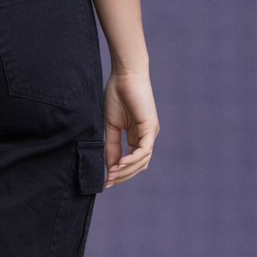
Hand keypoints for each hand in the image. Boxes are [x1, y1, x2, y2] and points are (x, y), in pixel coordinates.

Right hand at [103, 69, 158, 186]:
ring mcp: (150, 133)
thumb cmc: (116, 95)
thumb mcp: (110, 125)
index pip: (132, 161)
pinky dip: (131, 159)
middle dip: (123, 175)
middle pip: (139, 165)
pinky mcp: (150, 127)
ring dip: (126, 170)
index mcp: (137, 136)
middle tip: (108, 181)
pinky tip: (119, 164)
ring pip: (142, 160)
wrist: (124, 75)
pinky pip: (143, 150)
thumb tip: (109, 165)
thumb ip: (111, 145)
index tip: (106, 181)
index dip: (119, 172)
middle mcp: (146, 136)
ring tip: (111, 174)